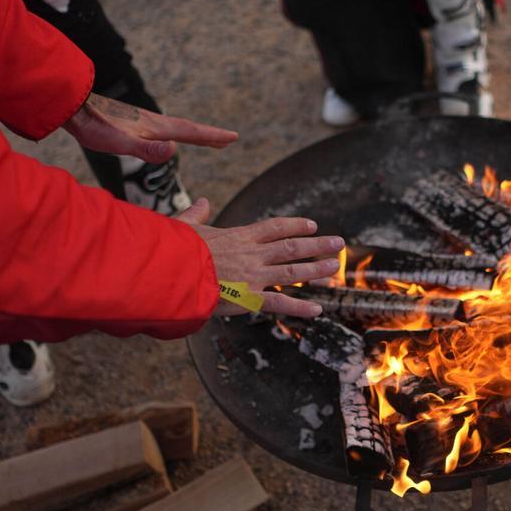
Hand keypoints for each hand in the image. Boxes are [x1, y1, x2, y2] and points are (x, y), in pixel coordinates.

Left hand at [63, 93, 238, 163]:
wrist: (72, 107)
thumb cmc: (94, 127)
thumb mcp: (121, 143)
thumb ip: (147, 149)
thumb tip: (174, 151)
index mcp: (155, 128)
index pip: (191, 132)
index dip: (213, 136)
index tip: (234, 137)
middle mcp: (153, 122)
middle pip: (188, 129)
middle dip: (209, 135)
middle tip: (229, 139)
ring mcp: (142, 121)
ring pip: (176, 128)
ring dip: (194, 133)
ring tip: (205, 138)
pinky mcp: (131, 123)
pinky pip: (163, 128)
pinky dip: (176, 132)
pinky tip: (168, 136)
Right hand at [175, 199, 344, 317]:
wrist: (172, 272)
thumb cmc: (175, 250)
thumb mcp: (186, 226)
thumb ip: (197, 214)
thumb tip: (201, 201)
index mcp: (239, 236)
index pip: (275, 227)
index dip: (296, 225)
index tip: (312, 225)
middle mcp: (252, 254)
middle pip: (292, 246)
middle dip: (318, 245)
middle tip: (338, 243)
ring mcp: (254, 275)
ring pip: (293, 270)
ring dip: (316, 269)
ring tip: (336, 267)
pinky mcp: (249, 297)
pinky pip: (280, 303)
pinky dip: (300, 307)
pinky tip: (317, 309)